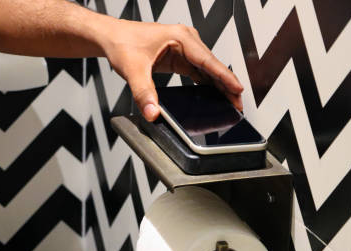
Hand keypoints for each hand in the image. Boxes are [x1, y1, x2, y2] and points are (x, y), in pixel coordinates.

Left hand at [101, 21, 243, 120]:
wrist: (112, 38)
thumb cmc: (122, 44)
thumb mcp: (133, 70)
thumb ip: (143, 93)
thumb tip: (152, 112)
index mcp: (180, 37)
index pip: (208, 60)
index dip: (225, 76)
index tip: (238, 89)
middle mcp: (186, 40)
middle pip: (213, 65)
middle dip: (226, 85)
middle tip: (237, 104)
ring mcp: (184, 48)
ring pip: (208, 69)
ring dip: (219, 85)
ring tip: (230, 102)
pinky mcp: (179, 57)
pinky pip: (198, 71)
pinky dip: (207, 83)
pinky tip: (214, 96)